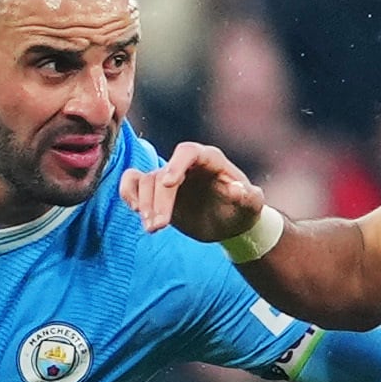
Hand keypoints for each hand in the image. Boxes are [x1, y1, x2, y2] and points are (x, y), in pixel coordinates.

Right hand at [120, 138, 267, 244]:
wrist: (229, 223)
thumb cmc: (242, 210)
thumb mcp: (252, 206)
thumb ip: (249, 197)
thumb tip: (237, 189)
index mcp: (209, 159)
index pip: (188, 152)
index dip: (176, 164)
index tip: (168, 184)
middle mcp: (185, 164)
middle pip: (162, 173)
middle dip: (159, 201)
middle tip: (159, 227)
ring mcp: (168, 176)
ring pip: (146, 181)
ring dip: (145, 205)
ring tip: (153, 229)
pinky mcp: (156, 191)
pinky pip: (133, 182)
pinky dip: (128, 193)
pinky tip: (136, 211)